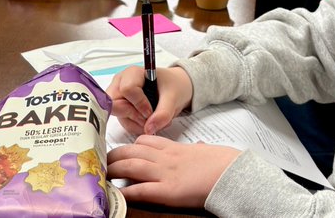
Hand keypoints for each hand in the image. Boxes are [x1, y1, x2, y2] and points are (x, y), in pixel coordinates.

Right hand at [107, 65, 192, 135]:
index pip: (127, 89)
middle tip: (149, 118)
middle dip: (134, 115)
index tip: (151, 111)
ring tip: (154, 120)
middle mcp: (121, 84)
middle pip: (116, 104)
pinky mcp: (122, 109)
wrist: (176, 89)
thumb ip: (163, 113)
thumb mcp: (173, 97)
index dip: (139, 103)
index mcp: (132, 74)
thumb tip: (150, 128)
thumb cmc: (173, 86)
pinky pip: (124, 122)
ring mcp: (120, 97)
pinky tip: (149, 122)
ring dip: (137, 123)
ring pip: (119, 116)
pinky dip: (137, 126)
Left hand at [107, 136, 240, 207]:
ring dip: (115, 170)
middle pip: (133, 151)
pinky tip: (117, 194)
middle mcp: (166, 158)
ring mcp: (166, 173)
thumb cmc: (223, 162)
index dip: (131, 145)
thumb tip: (198, 146)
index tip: (122, 149)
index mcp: (175, 148)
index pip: (146, 140)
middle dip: (116, 155)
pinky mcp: (168, 191)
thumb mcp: (206, 150)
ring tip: (102, 174)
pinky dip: (127, 191)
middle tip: (103, 161)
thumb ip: (196, 149)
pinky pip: (142, 189)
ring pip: (132, 166)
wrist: (232, 172)